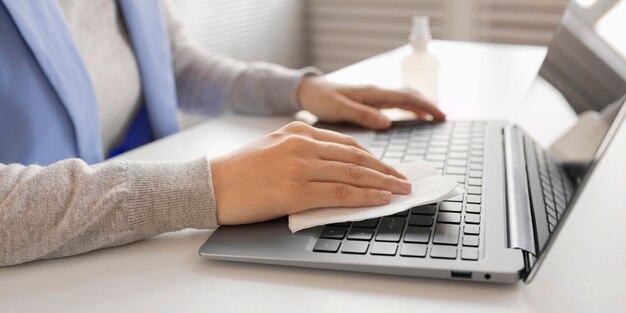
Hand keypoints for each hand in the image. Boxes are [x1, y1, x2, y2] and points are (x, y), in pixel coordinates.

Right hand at [210, 121, 411, 224]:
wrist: (209, 184)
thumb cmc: (239, 171)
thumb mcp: (273, 148)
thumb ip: (303, 151)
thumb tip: (333, 167)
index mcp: (298, 131)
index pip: (347, 144)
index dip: (372, 157)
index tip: (387, 167)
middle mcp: (303, 144)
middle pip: (356, 157)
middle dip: (385, 169)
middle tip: (404, 179)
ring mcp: (300, 166)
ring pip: (353, 174)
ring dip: (383, 183)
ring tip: (401, 190)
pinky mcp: (296, 190)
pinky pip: (340, 194)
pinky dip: (365, 197)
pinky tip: (380, 199)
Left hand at [298, 77, 445, 128]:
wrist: (308, 91)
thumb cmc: (321, 100)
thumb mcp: (340, 108)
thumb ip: (363, 115)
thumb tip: (388, 122)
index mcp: (372, 94)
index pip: (406, 98)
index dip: (425, 107)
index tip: (440, 116)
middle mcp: (375, 92)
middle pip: (407, 96)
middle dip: (426, 105)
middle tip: (442, 117)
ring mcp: (372, 96)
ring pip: (401, 98)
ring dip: (417, 106)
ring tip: (430, 117)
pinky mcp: (367, 100)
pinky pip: (392, 102)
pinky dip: (405, 107)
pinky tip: (408, 115)